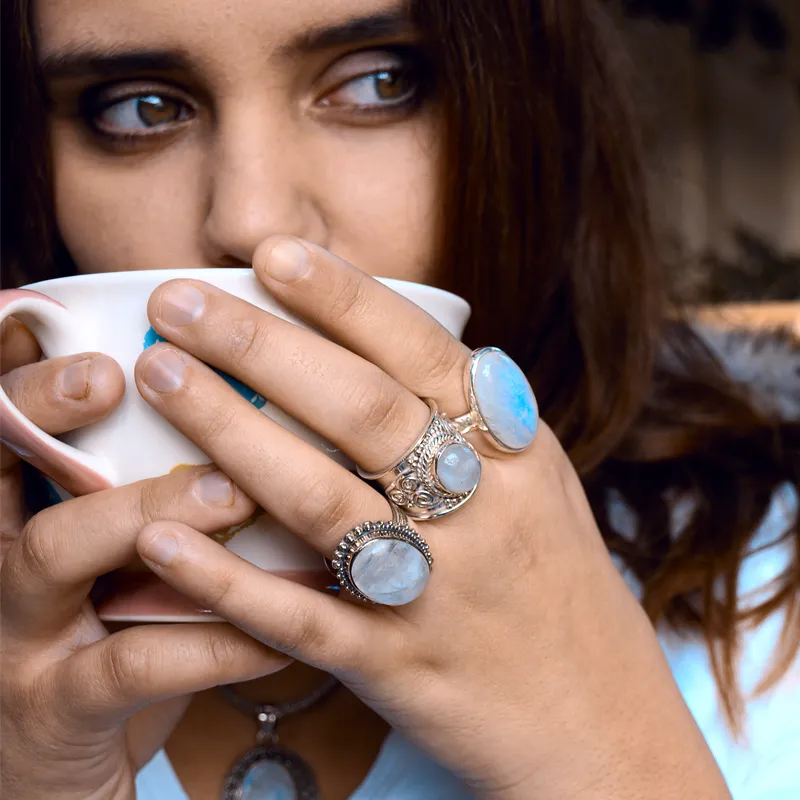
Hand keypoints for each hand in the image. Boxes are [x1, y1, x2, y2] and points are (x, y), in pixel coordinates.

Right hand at [0, 318, 287, 799]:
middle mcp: (3, 552)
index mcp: (22, 502)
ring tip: (228, 493)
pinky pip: (131, 661)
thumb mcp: (123, 548)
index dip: (19, 361)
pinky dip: (210, 636)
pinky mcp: (56, 707)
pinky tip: (273, 626)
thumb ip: (159, 481)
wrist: (75, 757)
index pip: (6, 416)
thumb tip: (254, 402)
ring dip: (144, 511)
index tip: (69, 310)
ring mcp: (18, 631)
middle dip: (50, 409)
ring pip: (55, 549)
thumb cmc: (119, 624)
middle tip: (117, 375)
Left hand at [131, 238, 729, 799]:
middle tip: (178, 301)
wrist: (607, 727)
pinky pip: (302, 619)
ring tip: (161, 376)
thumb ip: (479, 422)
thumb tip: (405, 346)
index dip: (345, 297)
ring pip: (321, 498)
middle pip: (359, 409)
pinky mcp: (398, 669)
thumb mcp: (543, 488)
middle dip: (261, 345)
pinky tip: (162, 535)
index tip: (272, 252)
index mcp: (516, 456)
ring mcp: (438, 592)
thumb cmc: (565, 592)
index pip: (423, 353)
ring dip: (231, 432)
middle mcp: (480, 512)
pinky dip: (227, 578)